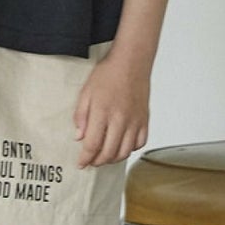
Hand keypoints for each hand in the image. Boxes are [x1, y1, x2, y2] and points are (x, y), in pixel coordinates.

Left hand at [74, 54, 149, 168]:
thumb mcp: (86, 93)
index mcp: (103, 113)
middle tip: (91, 161)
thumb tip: (79, 137)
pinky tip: (122, 145)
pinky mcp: (144, 120)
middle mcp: (120, 120)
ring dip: (113, 159)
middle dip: (97, 162)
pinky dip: (130, 149)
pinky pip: (139, 143)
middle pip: (108, 153)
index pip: (92, 145)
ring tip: (105, 156)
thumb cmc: (108, 74)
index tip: (81, 164)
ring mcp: (134, 121)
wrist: (131, 61)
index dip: (85, 158)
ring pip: (125, 152)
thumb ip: (81, 117)